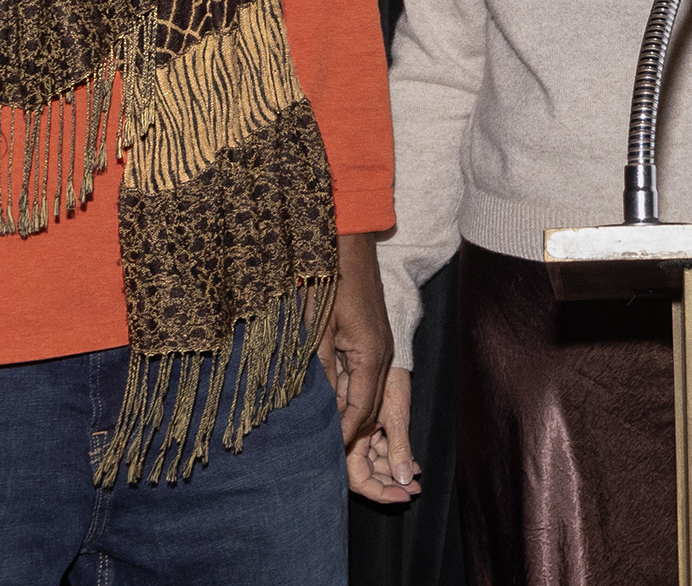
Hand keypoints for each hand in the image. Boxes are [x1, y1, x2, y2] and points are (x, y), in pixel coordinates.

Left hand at [317, 233, 411, 503]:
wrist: (346, 237)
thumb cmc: (328, 277)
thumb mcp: (315, 328)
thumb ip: (316, 369)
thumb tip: (310, 407)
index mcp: (372, 356)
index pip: (360, 412)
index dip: (342, 436)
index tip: (325, 455)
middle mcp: (382, 353)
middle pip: (368, 404)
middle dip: (347, 428)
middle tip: (322, 449)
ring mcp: (379, 342)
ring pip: (365, 388)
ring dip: (346, 407)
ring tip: (322, 427)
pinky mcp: (371, 333)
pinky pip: (362, 370)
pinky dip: (346, 386)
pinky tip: (326, 391)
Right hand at [347, 366, 421, 502]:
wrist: (390, 351)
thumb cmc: (390, 378)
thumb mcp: (397, 414)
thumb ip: (399, 447)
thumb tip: (404, 479)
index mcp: (350, 434)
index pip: (358, 478)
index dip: (379, 492)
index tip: (402, 496)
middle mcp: (351, 436)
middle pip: (365, 474)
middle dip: (389, 484)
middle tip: (413, 489)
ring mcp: (360, 431)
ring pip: (373, 463)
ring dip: (393, 472)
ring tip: (415, 477)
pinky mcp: (369, 425)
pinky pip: (378, 450)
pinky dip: (394, 457)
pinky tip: (411, 463)